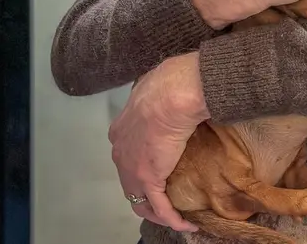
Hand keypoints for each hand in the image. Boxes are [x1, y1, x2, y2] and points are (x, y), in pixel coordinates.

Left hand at [108, 52, 208, 232]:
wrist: (174, 93)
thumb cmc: (170, 84)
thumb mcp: (156, 86)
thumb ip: (155, 95)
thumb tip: (167, 90)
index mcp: (121, 128)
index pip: (128, 154)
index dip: (140, 163)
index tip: (160, 166)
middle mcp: (120, 151)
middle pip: (130, 180)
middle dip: (146, 192)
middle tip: (167, 197)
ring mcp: (131, 168)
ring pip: (140, 200)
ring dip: (157, 210)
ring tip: (175, 214)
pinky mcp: (149, 179)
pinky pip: (160, 207)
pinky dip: (172, 218)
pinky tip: (186, 222)